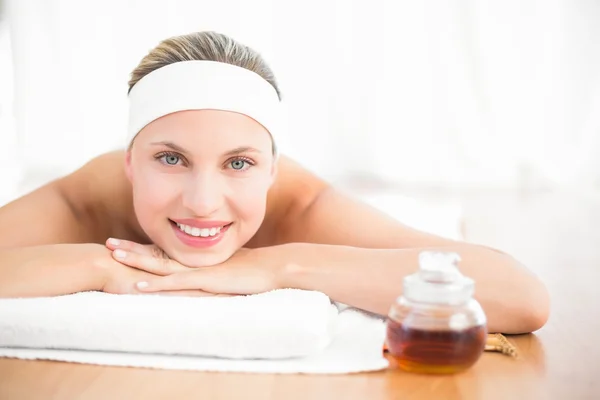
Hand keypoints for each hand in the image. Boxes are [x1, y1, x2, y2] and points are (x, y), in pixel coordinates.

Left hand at [106, 238, 290, 295]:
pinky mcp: (204, 281)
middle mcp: (193, 262)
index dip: (143, 248)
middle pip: (156, 254)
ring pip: (160, 265)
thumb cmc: (253, 270)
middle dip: (131, 249)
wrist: (271, 268)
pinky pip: (174, 284)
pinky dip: (155, 286)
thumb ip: (213, 272)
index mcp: (197, 259)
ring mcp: (197, 270)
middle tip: (108, 243)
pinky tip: (137, 287)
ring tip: (113, 255)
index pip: (164, 253)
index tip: (124, 244)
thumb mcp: (228, 269)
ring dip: (136, 260)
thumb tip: (206, 277)